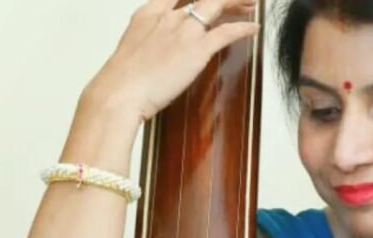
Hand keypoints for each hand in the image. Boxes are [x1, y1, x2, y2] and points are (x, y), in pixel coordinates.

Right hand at [82, 0, 259, 122]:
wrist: (119, 93)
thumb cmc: (121, 81)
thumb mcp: (132, 52)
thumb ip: (149, 45)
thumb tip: (156, 54)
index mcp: (149, 14)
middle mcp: (168, 17)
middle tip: (239, 0)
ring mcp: (183, 31)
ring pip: (216, 5)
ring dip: (237, 3)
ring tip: (250, 5)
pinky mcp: (197, 49)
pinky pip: (226, 33)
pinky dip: (243, 29)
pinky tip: (253, 29)